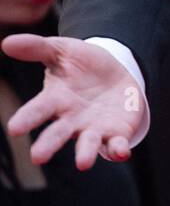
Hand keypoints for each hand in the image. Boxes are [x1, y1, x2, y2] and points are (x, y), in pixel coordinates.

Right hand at [0, 34, 143, 170]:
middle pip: (58, 133)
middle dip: (48, 145)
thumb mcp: (61, 50)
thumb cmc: (82, 63)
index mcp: (56, 100)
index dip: (27, 118)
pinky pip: (117, 144)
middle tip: (37, 157)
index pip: (38, 110)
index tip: (14, 128)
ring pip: (88, 144)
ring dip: (85, 153)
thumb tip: (6, 43)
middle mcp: (71, 119)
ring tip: (83, 162)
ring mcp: (93, 129)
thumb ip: (36, 48)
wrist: (116, 71)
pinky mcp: (116, 133)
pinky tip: (122, 152)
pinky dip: (118, 150)